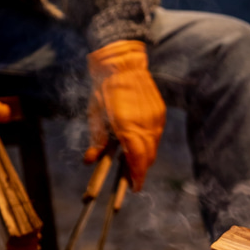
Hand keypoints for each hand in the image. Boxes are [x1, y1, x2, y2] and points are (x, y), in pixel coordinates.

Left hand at [85, 40, 165, 190]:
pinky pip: (157, 135)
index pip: (137, 160)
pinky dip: (149, 143)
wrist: (123, 60)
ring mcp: (155, 117)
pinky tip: (139, 144)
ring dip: (145, 157)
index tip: (134, 188)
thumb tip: (89, 161)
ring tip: (134, 163)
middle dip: (140, 170)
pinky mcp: (160, 112)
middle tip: (131, 180)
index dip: (137, 177)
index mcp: (127, 125)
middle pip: (148, 157)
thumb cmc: (104, 87)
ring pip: (154, 147)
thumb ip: (96, 140)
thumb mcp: (95, 114)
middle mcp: (145, 123)